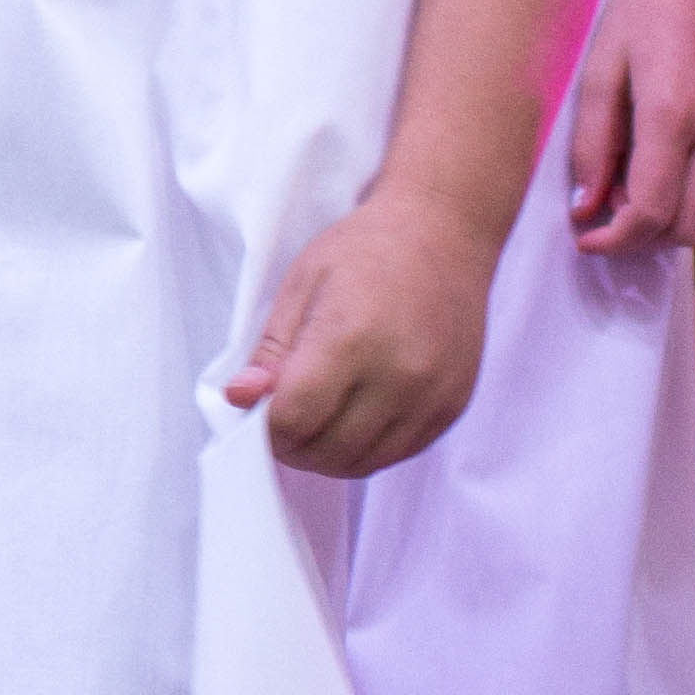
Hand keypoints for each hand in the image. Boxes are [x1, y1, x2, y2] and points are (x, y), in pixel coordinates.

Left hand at [225, 188, 495, 476]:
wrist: (443, 232)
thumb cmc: (366, 250)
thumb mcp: (301, 285)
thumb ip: (271, 350)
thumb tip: (242, 397)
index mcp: (352, 337)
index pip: (293, 418)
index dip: (264, 425)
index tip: (256, 410)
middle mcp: (399, 374)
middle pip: (326, 449)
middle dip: (290, 446)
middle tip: (279, 422)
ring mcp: (432, 395)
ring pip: (362, 462)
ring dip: (326, 456)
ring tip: (313, 424)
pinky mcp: (452, 406)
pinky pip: (398, 455)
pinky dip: (366, 450)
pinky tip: (351, 421)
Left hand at [567, 0, 694, 254]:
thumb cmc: (650, 0)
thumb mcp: (602, 66)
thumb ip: (592, 143)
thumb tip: (586, 205)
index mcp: (674, 115)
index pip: (648, 215)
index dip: (612, 240)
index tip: (586, 236)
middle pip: (686, 229)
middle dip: (640, 238)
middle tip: (606, 211)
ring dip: (674, 223)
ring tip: (636, 190)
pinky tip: (675, 175)